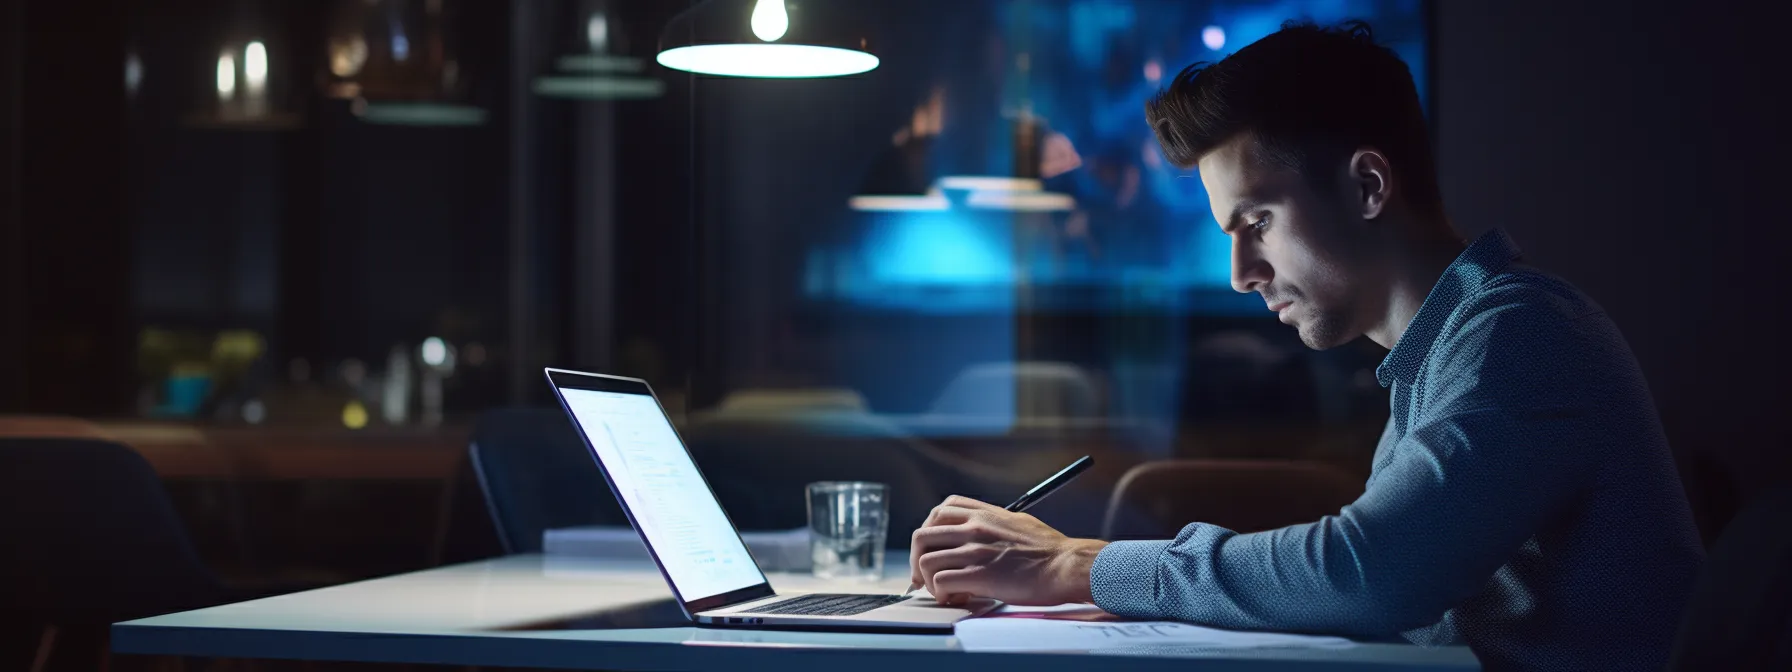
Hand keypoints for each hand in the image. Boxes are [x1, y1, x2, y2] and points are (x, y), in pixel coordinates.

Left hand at [909, 495, 1107, 605]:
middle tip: (924, 576)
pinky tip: (956, 597)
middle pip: (922, 535)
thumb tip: (981, 530)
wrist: (1066, 565)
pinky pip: (940, 581)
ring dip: (928, 580)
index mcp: (985, 513)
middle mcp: (975, 527)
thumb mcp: (1018, 522)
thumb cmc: (1049, 550)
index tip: (932, 548)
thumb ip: (994, 523)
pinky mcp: (980, 575)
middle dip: (917, 558)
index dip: (929, 530)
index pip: (940, 510)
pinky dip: (941, 593)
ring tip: (944, 591)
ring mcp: (975, 550)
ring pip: (926, 560)